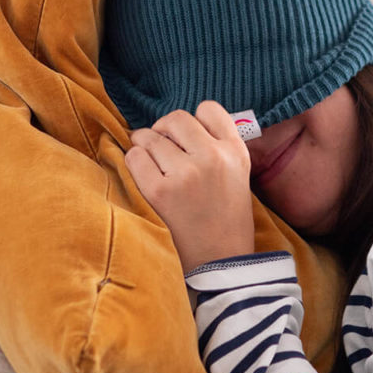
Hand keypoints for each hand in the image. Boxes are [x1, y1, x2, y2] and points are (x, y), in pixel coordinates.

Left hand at [125, 101, 254, 272]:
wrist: (221, 263)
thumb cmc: (226, 218)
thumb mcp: (239, 174)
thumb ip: (218, 146)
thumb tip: (179, 125)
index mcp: (235, 150)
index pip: (209, 109)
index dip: (194, 120)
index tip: (188, 137)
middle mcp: (213, 157)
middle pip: (176, 118)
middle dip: (163, 129)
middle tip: (161, 146)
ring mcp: (186, 174)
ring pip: (150, 136)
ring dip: (145, 145)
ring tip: (151, 162)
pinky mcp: (161, 192)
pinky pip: (134, 157)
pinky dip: (133, 163)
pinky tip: (143, 176)